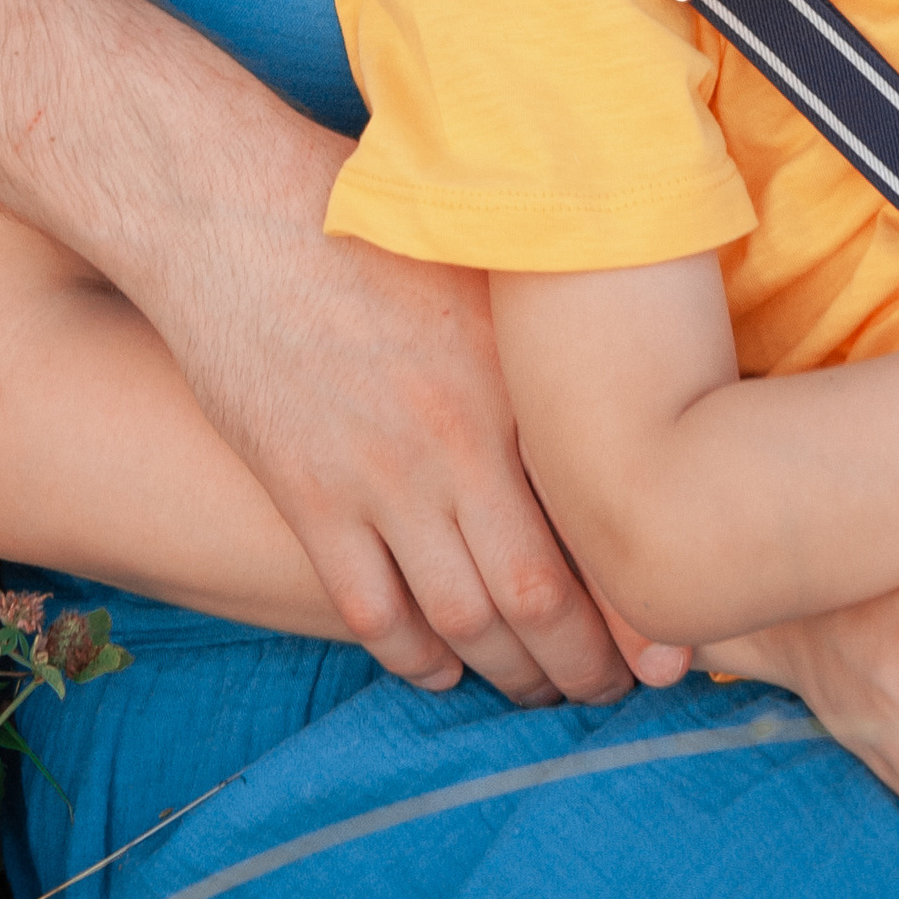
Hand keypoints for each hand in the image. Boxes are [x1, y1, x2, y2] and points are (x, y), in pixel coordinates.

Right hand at [156, 169, 636, 709]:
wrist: (231, 208)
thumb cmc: (366, 219)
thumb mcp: (479, 263)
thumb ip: (546, 336)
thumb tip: (626, 386)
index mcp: (514, 378)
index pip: (599, 519)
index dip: (638, 601)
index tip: (668, 644)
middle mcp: (457, 437)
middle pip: (540, 594)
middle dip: (584, 663)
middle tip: (611, 689)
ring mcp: (378, 473)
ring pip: (464, 618)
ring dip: (509, 673)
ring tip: (538, 690)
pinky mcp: (306, 493)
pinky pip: (372, 611)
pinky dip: (414, 657)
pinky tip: (441, 667)